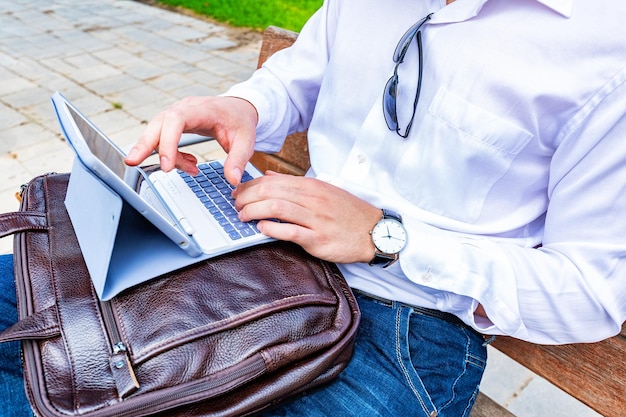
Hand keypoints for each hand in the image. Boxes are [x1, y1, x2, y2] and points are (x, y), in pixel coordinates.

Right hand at [124, 96, 257, 184]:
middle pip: (156, 124)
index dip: (167, 142)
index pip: (175, 120)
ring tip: (190, 168)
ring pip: (156, 132)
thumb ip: (238, 159)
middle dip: (143, 144)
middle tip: (133, 163)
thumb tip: (232, 179)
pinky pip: (164, 139)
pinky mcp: (175, 124)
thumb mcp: (246, 140)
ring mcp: (177, 115)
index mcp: (201, 109)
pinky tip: (189, 163)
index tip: (167, 166)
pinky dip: (172, 154)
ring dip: (164, 154)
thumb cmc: (240, 121)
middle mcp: (184, 109)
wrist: (239, 109)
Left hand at [233, 172, 381, 263]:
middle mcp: (312, 199)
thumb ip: (294, 184)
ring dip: (253, 212)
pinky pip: (290, 232)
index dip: (250, 186)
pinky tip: (261, 229)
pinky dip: (271, 229)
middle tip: (235, 205)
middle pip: (270, 192)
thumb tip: (268, 176)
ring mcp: (315, 218)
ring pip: (276, 208)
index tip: (237, 192)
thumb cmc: (347, 212)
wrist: (374, 231)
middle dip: (246, 198)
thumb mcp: (323, 191)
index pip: (272, 181)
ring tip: (242, 217)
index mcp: (311, 186)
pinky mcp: (318, 239)